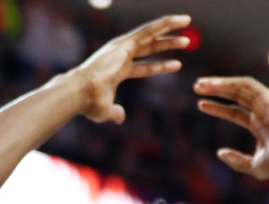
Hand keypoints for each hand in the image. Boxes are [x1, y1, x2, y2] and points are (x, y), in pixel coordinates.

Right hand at [68, 14, 190, 123]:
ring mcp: (122, 47)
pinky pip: (148, 30)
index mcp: (117, 71)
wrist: (81, 93)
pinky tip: (177, 20)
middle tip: (186, 41)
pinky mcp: (125, 42)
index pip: (143, 67)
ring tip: (187, 21)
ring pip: (151, 34)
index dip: (160, 66)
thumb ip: (115, 112)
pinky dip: (164, 24)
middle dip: (168, 43)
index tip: (177, 64)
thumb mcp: (106, 111)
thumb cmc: (90, 104)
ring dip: (169, 28)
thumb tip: (120, 118)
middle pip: (150, 47)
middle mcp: (120, 56)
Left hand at [194, 76, 268, 179]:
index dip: (217, 107)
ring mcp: (266, 103)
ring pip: (240, 87)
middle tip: (196, 86)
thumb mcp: (253, 166)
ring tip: (201, 84)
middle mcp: (262, 111)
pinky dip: (230, 82)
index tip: (200, 104)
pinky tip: (215, 84)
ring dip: (220, 83)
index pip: (234, 111)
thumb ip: (236, 160)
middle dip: (216, 90)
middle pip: (235, 96)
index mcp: (259, 124)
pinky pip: (247, 85)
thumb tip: (219, 153)